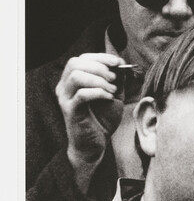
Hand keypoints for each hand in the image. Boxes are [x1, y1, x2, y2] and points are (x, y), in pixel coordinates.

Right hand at [56, 53, 125, 184]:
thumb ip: (117, 79)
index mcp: (72, 80)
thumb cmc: (102, 118)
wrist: (95, 143)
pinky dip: (98, 92)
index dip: (101, 57)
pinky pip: (81, 95)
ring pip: (76, 76)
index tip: (118, 62)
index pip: (81, 58)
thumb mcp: (114, 94)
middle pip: (75, 63)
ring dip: (98, 80)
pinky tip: (109, 98)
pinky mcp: (70, 111)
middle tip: (114, 79)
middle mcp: (64, 87)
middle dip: (99, 67)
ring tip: (112, 90)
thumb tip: (121, 63)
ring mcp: (65, 99)